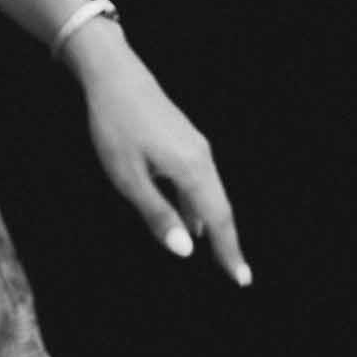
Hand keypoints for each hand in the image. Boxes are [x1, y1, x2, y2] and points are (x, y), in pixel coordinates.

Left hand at [65, 24, 250, 287]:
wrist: (115, 76)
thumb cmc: (117, 128)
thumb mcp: (129, 179)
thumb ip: (158, 215)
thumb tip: (187, 249)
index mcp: (192, 167)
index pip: (218, 218)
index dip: (229, 251)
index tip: (241, 280)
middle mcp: (202, 156)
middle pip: (221, 206)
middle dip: (228, 242)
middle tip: (237, 274)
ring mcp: (195, 145)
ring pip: (210, 193)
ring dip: (215, 224)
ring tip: (219, 254)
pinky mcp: (185, 140)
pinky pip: (200, 181)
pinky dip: (200, 206)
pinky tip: (190, 221)